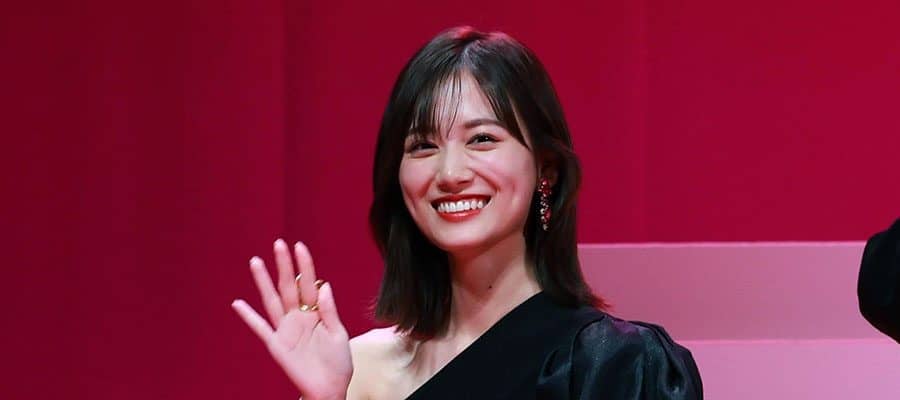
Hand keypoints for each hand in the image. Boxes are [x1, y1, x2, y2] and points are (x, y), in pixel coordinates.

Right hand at [232, 239, 351, 398]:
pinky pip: (260, 328)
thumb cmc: (338, 364)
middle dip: (284, 265)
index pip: (309, 284)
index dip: (305, 265)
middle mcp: (299, 317)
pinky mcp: (277, 345)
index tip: (299, 246)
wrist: (331, 390)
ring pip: (272, 301)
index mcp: (316, 313)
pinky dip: (248, 317)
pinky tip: (238, 303)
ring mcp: (286, 330)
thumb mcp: (339, 335)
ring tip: (256, 262)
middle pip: (289, 286)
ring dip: (264, 282)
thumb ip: (329, 311)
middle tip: (278, 244)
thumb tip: (324, 285)